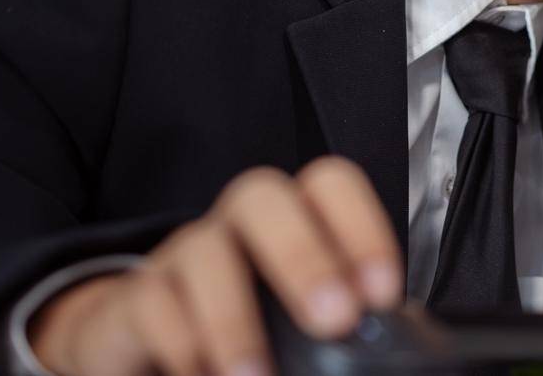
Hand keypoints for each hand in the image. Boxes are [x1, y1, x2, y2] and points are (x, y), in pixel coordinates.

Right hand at [28, 156, 401, 375]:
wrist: (147, 345)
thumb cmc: (252, 325)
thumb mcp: (306, 325)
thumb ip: (352, 326)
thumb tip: (408, 347)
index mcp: (292, 221)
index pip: (329, 186)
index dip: (360, 228)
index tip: (382, 294)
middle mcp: (236, 225)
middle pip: (262, 197)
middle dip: (302, 255)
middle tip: (334, 321)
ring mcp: (182, 255)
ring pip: (203, 249)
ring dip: (234, 317)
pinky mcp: (134, 300)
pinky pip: (149, 300)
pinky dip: (179, 340)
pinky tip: (201, 375)